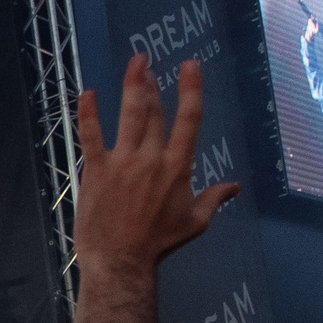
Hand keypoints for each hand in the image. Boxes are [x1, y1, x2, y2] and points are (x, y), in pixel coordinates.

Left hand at [71, 56, 239, 281]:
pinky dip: (88, 114)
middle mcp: (152, 158)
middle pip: (154, 112)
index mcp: (178, 167)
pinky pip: (91, 136)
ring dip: (132, 87)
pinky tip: (86, 94)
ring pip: (129, 116)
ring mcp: (122, 162)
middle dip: (151, 84)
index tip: (189, 66)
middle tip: (147, 63)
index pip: (190, 120)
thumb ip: (214, 199)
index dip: (190, 90)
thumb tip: (235, 187)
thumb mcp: (194, 221)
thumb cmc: (158, 243)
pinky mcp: (96, 170)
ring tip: (134, 64)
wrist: (120, 260)